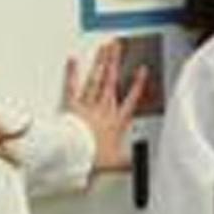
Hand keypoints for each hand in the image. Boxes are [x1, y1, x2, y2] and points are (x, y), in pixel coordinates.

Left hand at [63, 40, 147, 173]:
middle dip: (116, 62)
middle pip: (111, 81)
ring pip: (96, 79)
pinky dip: (72, 73)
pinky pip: (72, 87)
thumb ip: (127, 163)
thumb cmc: (92, 156)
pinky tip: (73, 61)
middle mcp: (103, 109)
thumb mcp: (115, 163)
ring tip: (104, 48)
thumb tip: (137, 166)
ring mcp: (88, 105)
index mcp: (116, 122)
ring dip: (100, 62)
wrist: (74, 154)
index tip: (141, 70)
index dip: (137, 84)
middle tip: (118, 47)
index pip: (130, 98)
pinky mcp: (72, 106)